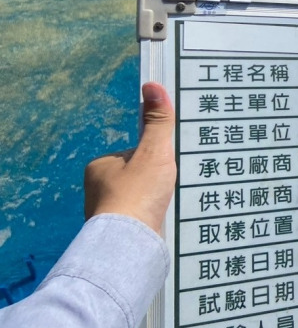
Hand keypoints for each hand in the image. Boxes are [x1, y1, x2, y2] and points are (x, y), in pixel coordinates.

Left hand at [84, 82, 176, 232]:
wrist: (129, 243)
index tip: (166, 166)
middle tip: (170, 185)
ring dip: (153, 199)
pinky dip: (151, 214)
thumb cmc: (138, 193)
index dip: (154, 156)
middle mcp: (98, 187)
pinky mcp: (117, 231)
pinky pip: (138, 215)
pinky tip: (162, 218)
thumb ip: (158, 122)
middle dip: (154, 179)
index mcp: (101, 166)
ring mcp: (106, 211)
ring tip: (168, 203)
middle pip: (137, 174)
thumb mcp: (154, 152)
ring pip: (138, 196)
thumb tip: (153, 84)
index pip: (135, 152)